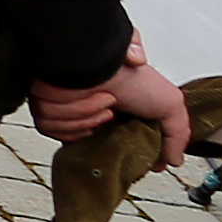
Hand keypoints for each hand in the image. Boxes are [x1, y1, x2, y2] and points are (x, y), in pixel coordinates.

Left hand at [32, 39, 188, 146]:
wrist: (103, 61)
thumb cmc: (131, 76)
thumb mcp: (171, 104)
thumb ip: (177, 135)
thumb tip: (173, 160)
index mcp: (110, 114)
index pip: (104, 149)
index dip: (115, 152)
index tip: (127, 149)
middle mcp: (85, 112)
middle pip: (82, 145)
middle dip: (100, 128)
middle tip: (113, 113)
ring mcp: (63, 109)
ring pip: (65, 134)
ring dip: (87, 116)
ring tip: (103, 99)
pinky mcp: (44, 105)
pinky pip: (49, 125)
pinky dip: (70, 113)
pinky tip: (85, 97)